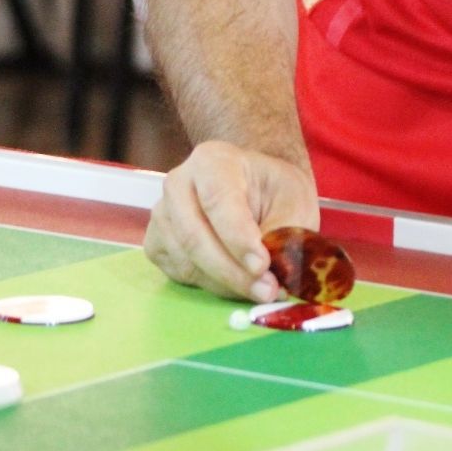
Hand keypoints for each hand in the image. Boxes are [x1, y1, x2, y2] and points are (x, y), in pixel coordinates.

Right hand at [144, 140, 318, 301]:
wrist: (255, 191)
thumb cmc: (273, 191)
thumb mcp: (294, 200)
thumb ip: (284, 232)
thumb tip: (276, 269)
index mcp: (212, 160)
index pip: (218, 200)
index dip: (238, 237)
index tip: (262, 265)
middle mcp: (178, 183)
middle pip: (194, 236)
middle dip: (232, 271)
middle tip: (267, 290)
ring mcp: (162, 214)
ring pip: (186, 260)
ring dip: (225, 283)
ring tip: (260, 289)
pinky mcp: (157, 243)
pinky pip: (179, 273)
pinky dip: (211, 285)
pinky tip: (236, 281)